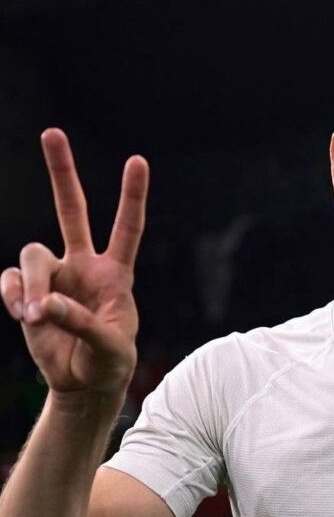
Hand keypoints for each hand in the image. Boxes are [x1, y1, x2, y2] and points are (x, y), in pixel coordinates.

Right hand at [0, 129, 147, 396]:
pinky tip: (26, 317)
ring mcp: (54, 276)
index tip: (138, 160)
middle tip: (52, 132)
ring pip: (33, 255)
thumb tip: (44, 305)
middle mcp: (83, 265)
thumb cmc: (109, 363)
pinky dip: (14, 296)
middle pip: (71, 210)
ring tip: (37, 318)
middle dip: (62, 173)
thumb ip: (81, 323)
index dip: (132, 195)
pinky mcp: (28, 292)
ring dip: (32, 284)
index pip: (127, 228)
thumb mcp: (109, 347)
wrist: (84, 384)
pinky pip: (12, 280)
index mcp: (115, 273)